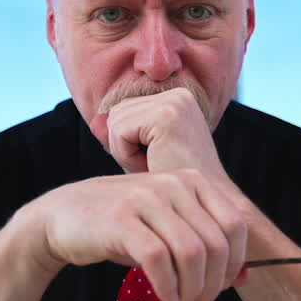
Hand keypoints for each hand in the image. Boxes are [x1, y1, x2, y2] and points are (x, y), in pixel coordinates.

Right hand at [21, 170, 246, 300]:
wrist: (61, 217)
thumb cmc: (120, 226)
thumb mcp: (168, 230)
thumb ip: (205, 248)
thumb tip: (244, 278)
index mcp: (191, 181)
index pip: (234, 225)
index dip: (233, 263)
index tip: (221, 288)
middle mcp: (173, 183)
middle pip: (215, 243)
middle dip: (213, 283)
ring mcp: (146, 198)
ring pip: (191, 253)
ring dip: (192, 289)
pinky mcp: (122, 219)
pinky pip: (159, 260)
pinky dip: (168, 287)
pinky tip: (165, 297)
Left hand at [91, 88, 227, 178]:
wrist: (205, 206)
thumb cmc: (172, 185)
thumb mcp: (141, 155)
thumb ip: (119, 135)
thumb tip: (95, 120)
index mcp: (177, 98)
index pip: (124, 110)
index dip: (128, 142)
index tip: (155, 159)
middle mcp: (178, 94)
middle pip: (116, 112)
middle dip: (125, 145)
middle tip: (155, 164)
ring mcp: (174, 102)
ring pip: (114, 121)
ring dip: (126, 152)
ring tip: (155, 164)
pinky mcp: (167, 115)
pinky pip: (119, 131)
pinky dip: (127, 155)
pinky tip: (153, 164)